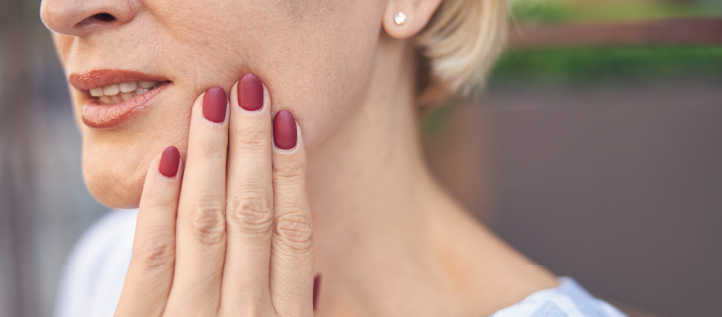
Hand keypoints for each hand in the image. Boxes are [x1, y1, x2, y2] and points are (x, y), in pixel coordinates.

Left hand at [114, 74, 314, 315]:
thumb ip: (294, 308)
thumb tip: (315, 267)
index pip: (294, 231)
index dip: (291, 172)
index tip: (286, 122)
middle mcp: (246, 315)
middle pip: (252, 214)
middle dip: (251, 144)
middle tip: (250, 88)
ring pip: (204, 222)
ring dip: (210, 154)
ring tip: (213, 102)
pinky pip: (152, 253)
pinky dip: (159, 200)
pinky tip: (167, 155)